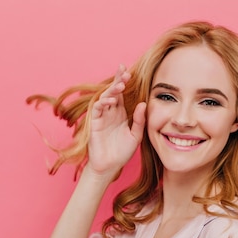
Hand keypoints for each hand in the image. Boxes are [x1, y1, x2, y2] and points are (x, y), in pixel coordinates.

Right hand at [86, 64, 145, 178]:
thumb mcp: (136, 135)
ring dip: (111, 91)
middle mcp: (110, 112)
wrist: (110, 166)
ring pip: (104, 98)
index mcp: (120, 113)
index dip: (123, 82)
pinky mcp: (94, 123)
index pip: (121, 94)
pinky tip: (109, 100)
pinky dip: (102, 103)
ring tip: (120, 86)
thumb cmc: (122, 152)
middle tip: (124, 72)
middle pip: (113, 92)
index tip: (128, 71)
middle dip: (117, 81)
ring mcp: (102, 117)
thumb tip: (143, 104)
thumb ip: (139, 120)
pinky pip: (96, 109)